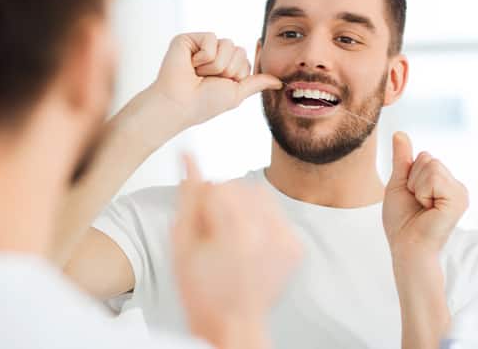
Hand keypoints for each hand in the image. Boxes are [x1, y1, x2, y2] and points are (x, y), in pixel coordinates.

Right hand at [150, 33, 281, 127]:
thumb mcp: (237, 94)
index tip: (224, 82)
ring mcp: (201, 45)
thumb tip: (279, 82)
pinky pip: (211, 38)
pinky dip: (203, 56)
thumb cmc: (204, 103)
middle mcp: (214, 54)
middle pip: (239, 50)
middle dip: (227, 70)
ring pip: (227, 44)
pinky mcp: (189, 39)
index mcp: (225, 66)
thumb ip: (257, 83)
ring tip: (198, 74)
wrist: (179, 103)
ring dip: (215, 65)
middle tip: (207, 80)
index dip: (238, 73)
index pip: (246, 59)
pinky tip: (190, 64)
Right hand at [172, 155, 300, 348]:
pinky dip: (261, 220)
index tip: (201, 228)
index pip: (216, 187)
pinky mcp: (295, 245)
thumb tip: (188, 154)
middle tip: (214, 235)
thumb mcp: (182, 242)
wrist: (232, 324)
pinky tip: (248, 244)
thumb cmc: (202, 290)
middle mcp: (268, 231)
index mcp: (238, 230)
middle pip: (239, 186)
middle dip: (223, 202)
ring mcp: (286, 238)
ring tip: (231, 237)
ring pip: (258, 194)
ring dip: (242, 206)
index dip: (202, 205)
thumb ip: (188, 195)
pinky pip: (275, 212)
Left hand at [382, 133, 468, 255]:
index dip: (410, 175)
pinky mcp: (459, 199)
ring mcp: (460, 192)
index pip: (425, 157)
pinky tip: (429, 209)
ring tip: (423, 207)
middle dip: (413, 179)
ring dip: (417, 186)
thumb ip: (403, 159)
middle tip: (417, 203)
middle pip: (428, 158)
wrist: (406, 246)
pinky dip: (423, 191)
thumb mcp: (399, 183)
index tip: (412, 197)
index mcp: (444, 183)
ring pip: (431, 164)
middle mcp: (456, 186)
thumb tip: (400, 133)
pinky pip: (434, 176)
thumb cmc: (402, 221)